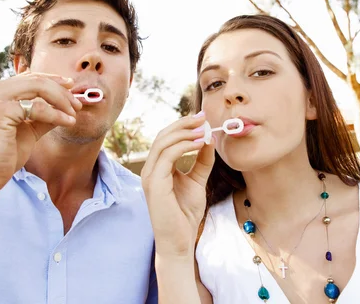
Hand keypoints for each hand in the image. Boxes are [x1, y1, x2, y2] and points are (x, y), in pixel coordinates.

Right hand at [0, 71, 81, 195]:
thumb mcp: (25, 130)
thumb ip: (40, 116)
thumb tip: (64, 107)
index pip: (25, 78)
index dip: (50, 80)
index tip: (70, 86)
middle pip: (33, 79)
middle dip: (60, 90)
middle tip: (77, 104)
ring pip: (38, 87)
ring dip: (61, 100)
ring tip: (73, 114)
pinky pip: (37, 106)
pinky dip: (56, 114)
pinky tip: (67, 122)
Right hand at [141, 113, 215, 258]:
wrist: (180, 241)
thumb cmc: (185, 214)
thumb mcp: (197, 181)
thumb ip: (202, 161)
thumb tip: (209, 138)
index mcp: (157, 168)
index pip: (166, 138)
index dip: (183, 126)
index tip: (202, 118)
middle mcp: (150, 169)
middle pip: (163, 136)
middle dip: (183, 124)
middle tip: (203, 117)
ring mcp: (149, 176)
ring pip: (163, 143)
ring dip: (185, 132)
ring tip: (204, 129)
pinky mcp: (154, 184)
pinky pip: (167, 156)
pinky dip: (184, 146)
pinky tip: (199, 143)